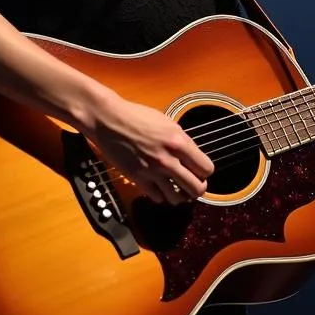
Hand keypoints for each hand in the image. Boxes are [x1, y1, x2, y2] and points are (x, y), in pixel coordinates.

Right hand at [83, 94, 213, 205]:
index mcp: (179, 142)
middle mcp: (168, 159)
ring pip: (177, 198)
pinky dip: (162, 195)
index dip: (205, 171)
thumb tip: (192, 156)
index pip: (206, 168)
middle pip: (196, 188)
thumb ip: (181, 141)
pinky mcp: (137, 179)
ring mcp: (152, 171)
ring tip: (178, 188)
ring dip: (180, 195)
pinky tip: (160, 187)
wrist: (108, 120)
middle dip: (198, 188)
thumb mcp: (167, 123)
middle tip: (193, 184)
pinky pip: (157, 198)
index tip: (200, 171)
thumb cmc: (136, 116)